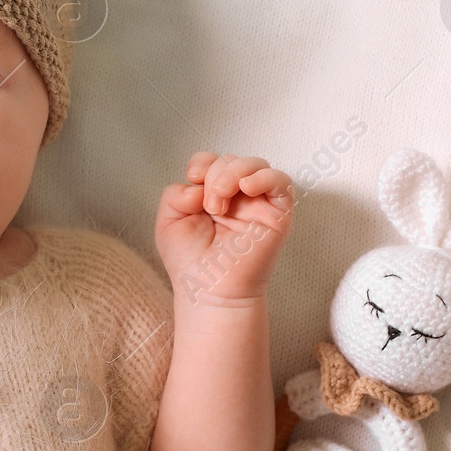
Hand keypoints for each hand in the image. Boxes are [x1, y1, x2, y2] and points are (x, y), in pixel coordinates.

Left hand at [155, 151, 295, 305]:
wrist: (210, 291)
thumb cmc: (191, 263)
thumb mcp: (169, 221)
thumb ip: (175, 193)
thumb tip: (199, 184)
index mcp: (212, 195)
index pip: (212, 161)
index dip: (202, 163)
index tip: (193, 179)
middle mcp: (237, 197)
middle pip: (232, 160)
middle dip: (216, 174)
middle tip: (209, 204)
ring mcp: (258, 204)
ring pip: (257, 165)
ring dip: (235, 173)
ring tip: (220, 201)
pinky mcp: (278, 214)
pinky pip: (281, 181)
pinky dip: (264, 177)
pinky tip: (246, 188)